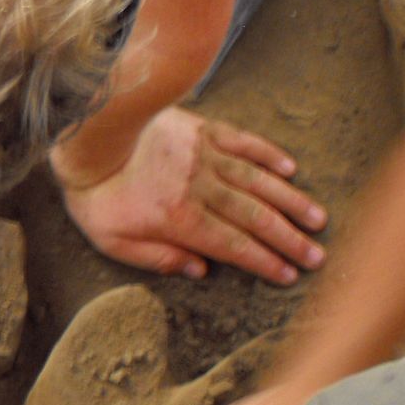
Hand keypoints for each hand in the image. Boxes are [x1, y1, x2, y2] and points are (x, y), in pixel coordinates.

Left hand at [55, 108, 326, 284]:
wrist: (87, 135)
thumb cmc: (96, 195)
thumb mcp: (114, 241)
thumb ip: (159, 258)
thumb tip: (200, 271)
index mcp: (181, 219)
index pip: (234, 246)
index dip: (265, 262)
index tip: (290, 275)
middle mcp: (202, 188)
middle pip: (255, 218)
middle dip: (289, 240)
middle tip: (317, 256)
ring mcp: (205, 156)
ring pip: (258, 182)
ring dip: (290, 202)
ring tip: (317, 219)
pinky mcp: (203, 129)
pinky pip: (244, 143)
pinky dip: (269, 156)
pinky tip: (289, 171)